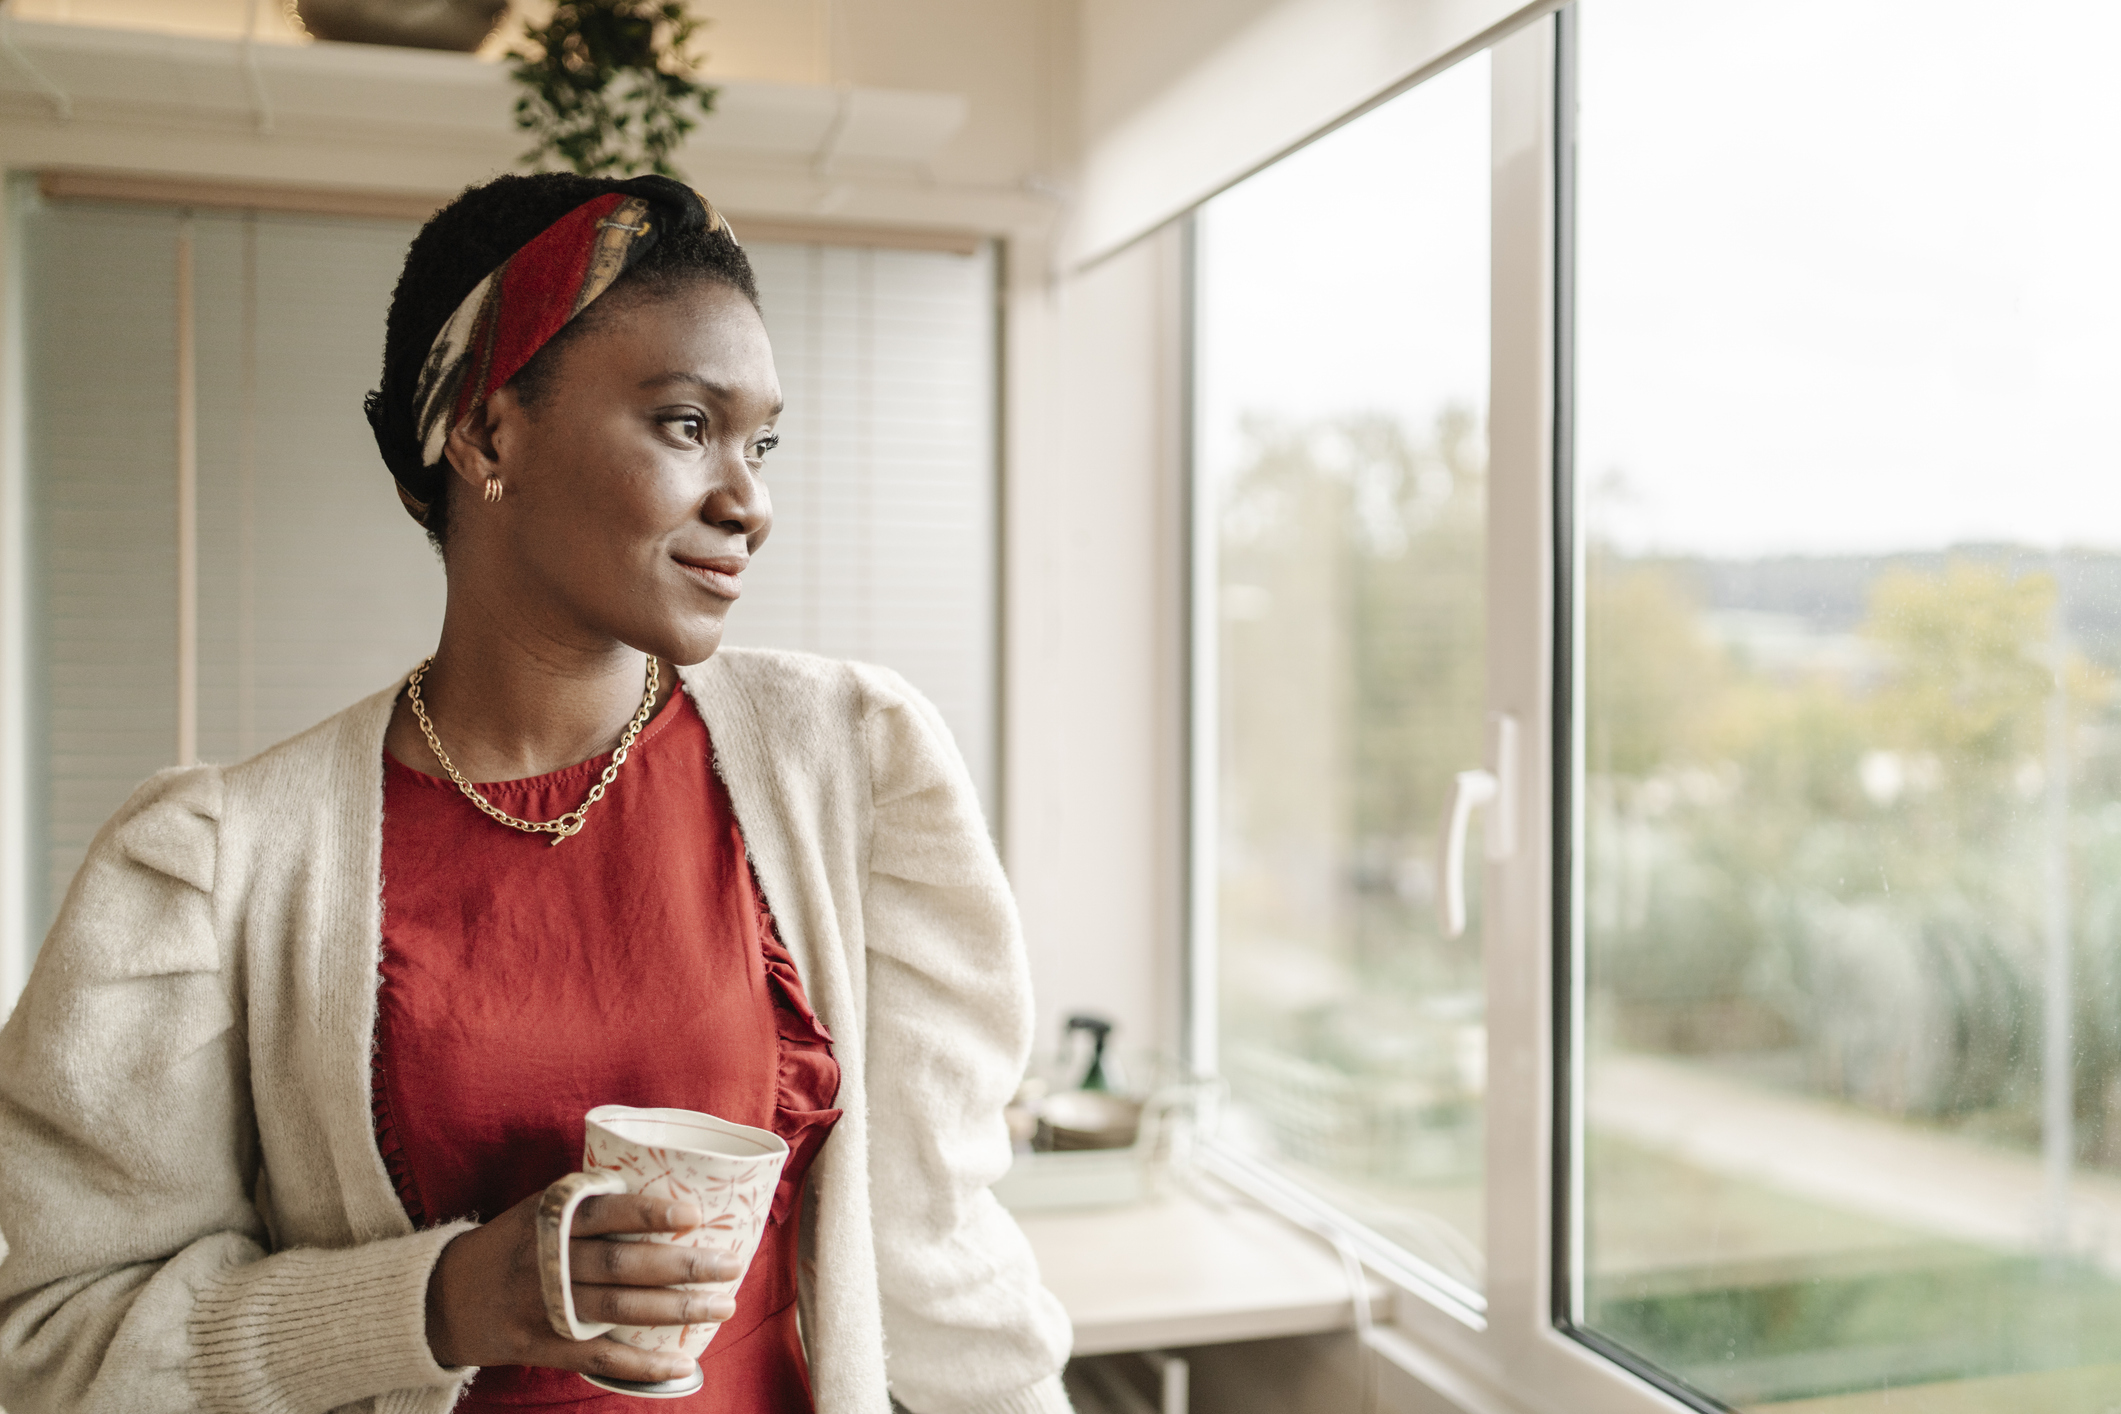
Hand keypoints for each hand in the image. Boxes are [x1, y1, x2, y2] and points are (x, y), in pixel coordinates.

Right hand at [425, 1188, 740, 1382]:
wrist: (443, 1296)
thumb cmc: (511, 1242)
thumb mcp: (540, 1208)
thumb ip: (592, 1202)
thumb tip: (669, 1185)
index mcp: (552, 1221)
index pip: (606, 1212)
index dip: (650, 1213)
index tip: (694, 1212)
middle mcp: (550, 1262)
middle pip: (624, 1264)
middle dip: (683, 1265)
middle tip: (730, 1264)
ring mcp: (546, 1308)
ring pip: (620, 1309)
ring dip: (676, 1310)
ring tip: (722, 1304)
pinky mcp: (543, 1346)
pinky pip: (599, 1357)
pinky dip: (641, 1364)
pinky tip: (680, 1363)